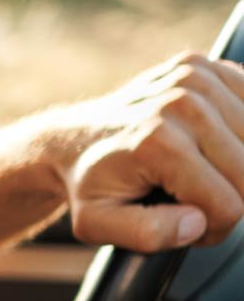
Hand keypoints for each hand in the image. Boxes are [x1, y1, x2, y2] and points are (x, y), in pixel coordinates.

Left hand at [55, 51, 243, 251]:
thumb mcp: (97, 224)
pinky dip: (240, 135)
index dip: (212, 227)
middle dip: (228, 200)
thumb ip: (147, 234)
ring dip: (236, 168)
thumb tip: (196, 223)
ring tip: (195, 172)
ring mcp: (194, 79)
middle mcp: (181, 104)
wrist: (73, 139)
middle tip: (189, 199)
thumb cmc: (89, 184)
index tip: (183, 220)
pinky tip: (208, 143)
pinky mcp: (204, 66)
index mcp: (159, 143)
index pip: (230, 206)